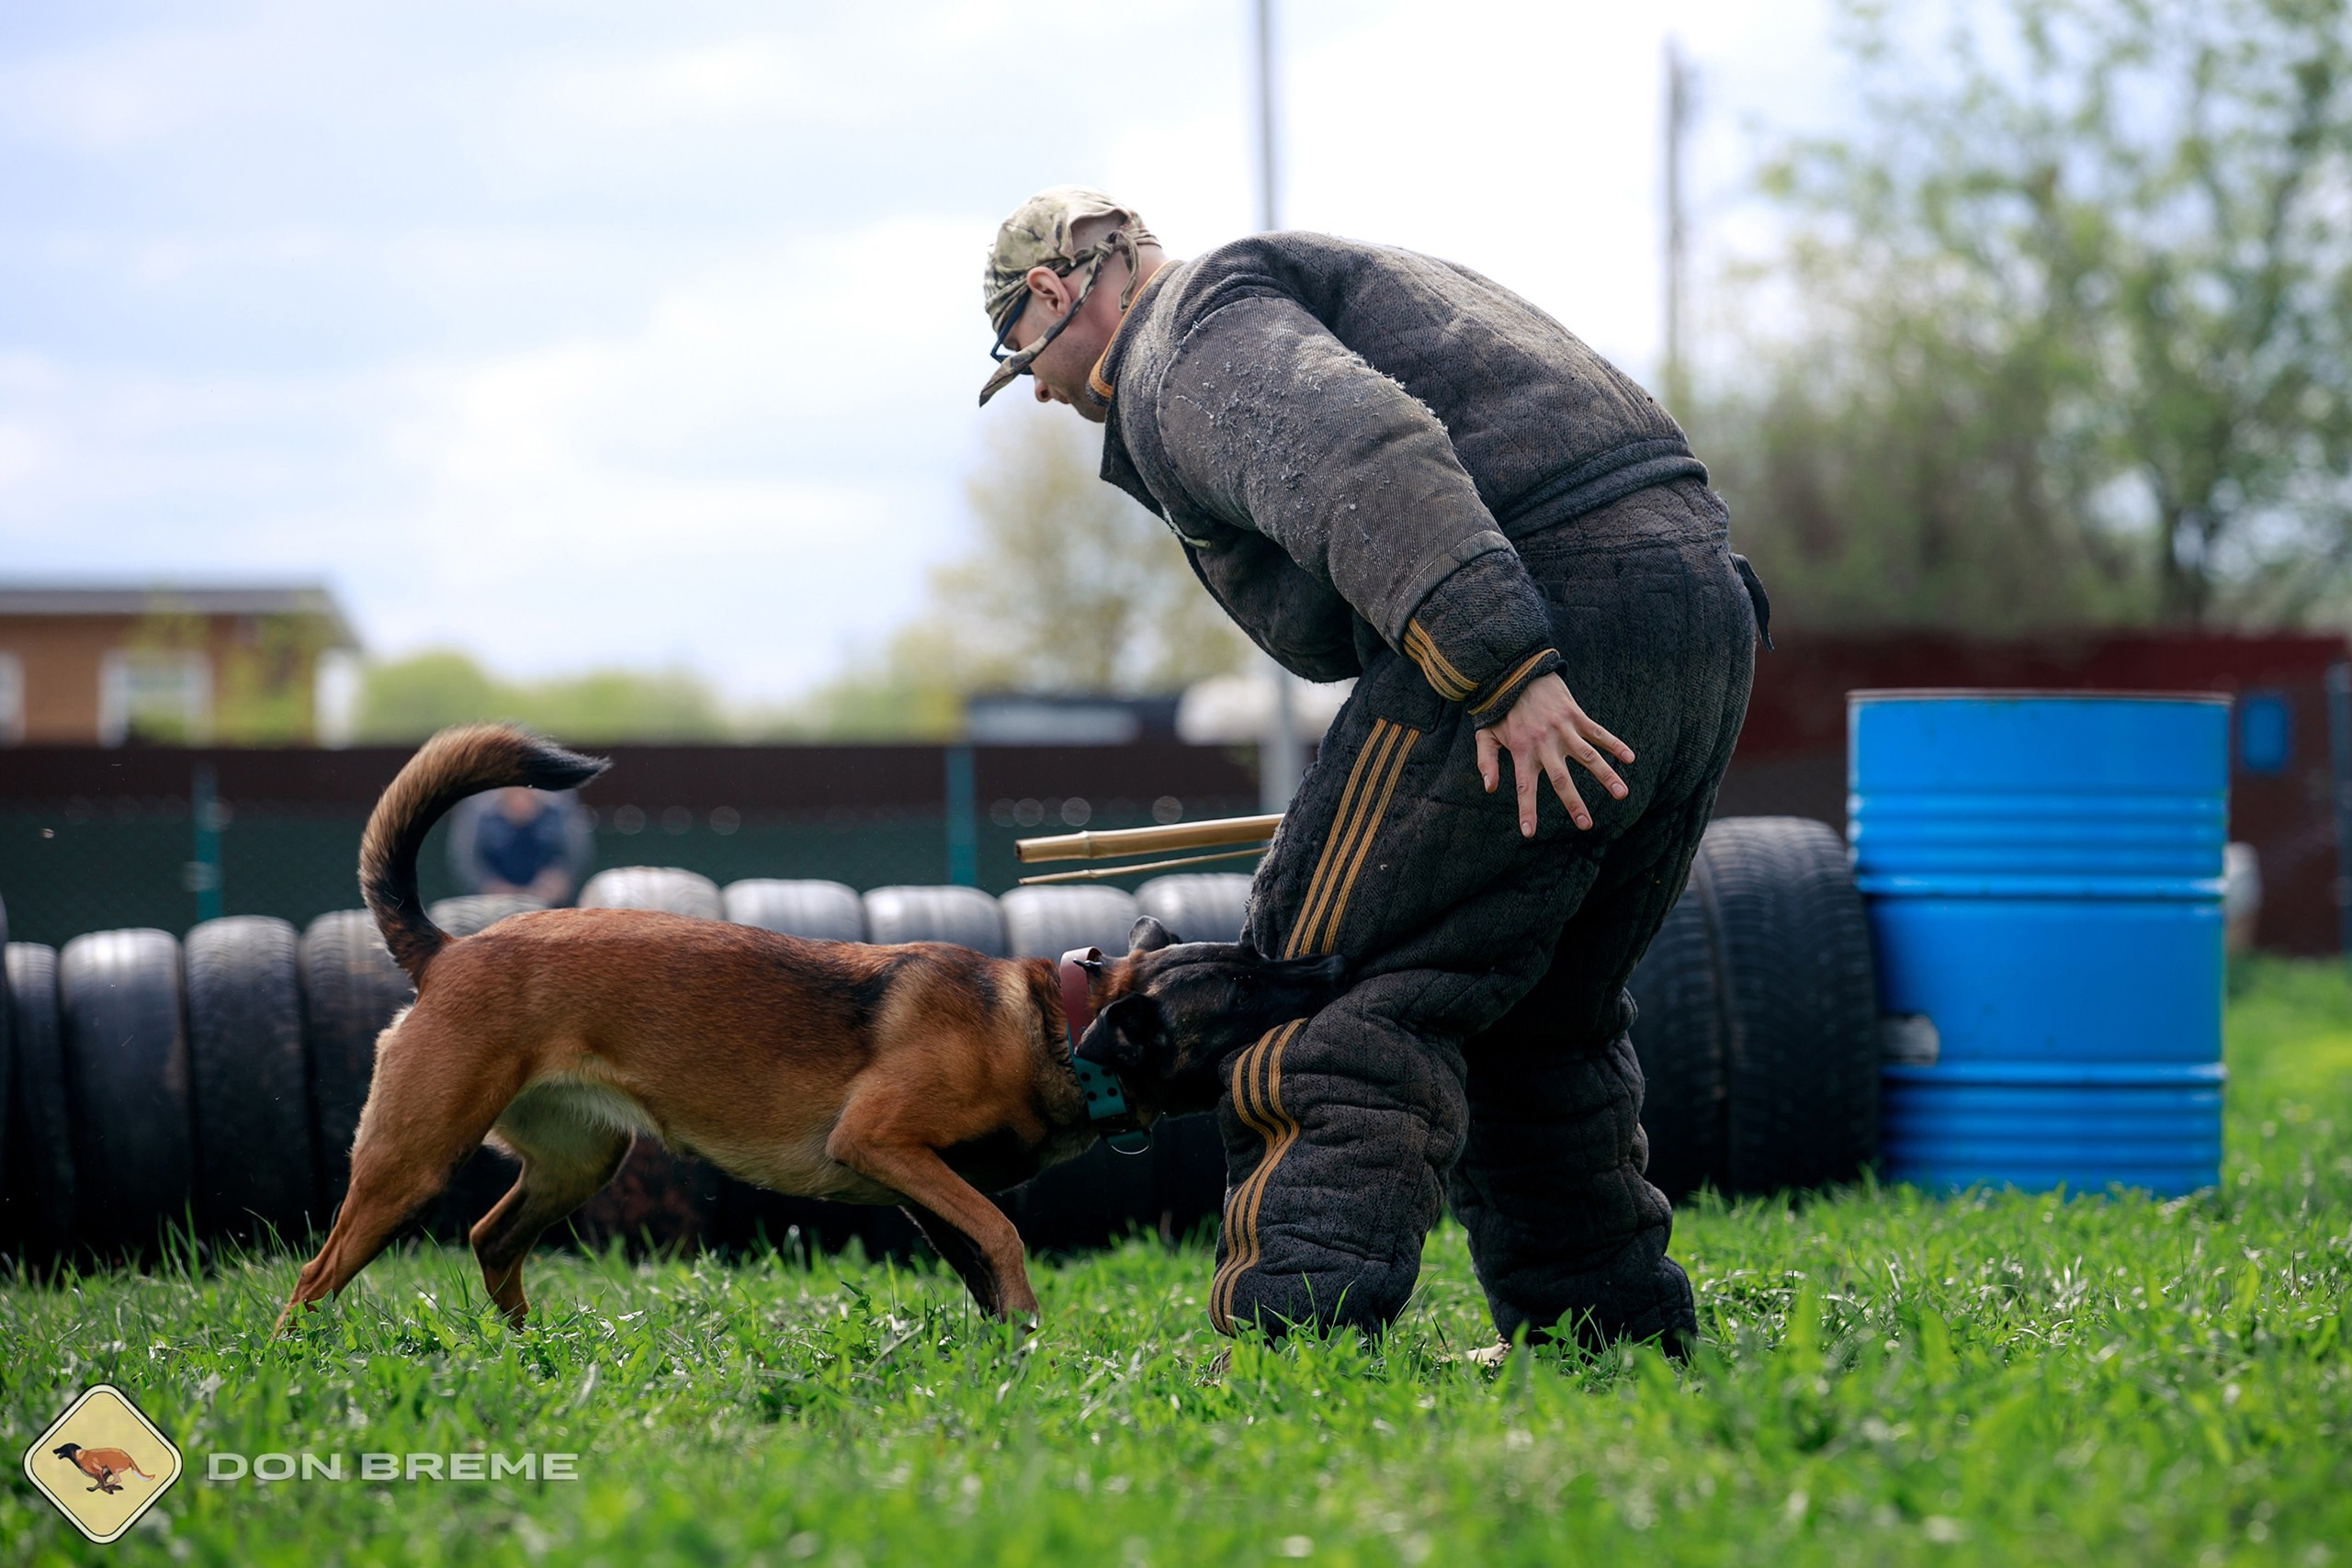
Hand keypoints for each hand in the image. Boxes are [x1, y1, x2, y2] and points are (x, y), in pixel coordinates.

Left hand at [1475, 672, 1632, 836]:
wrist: (1516, 670)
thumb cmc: (1500, 707)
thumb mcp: (1485, 733)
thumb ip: (1485, 761)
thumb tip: (1490, 789)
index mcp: (1521, 750)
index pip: (1524, 787)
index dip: (1527, 810)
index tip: (1529, 833)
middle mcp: (1544, 743)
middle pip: (1561, 779)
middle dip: (1574, 803)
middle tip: (1586, 825)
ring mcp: (1562, 729)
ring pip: (1588, 757)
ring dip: (1606, 776)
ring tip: (1622, 794)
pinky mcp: (1575, 715)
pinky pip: (1598, 732)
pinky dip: (1614, 744)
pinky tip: (1630, 758)